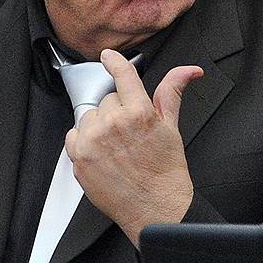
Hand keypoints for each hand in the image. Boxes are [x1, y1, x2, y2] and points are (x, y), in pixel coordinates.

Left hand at [65, 49, 203, 245]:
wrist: (156, 207)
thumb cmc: (166, 171)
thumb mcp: (172, 127)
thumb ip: (172, 92)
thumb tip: (188, 71)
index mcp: (139, 113)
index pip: (123, 75)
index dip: (114, 61)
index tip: (107, 56)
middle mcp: (114, 124)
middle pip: (107, 99)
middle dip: (117, 110)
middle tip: (129, 132)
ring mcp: (94, 141)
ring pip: (90, 116)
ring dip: (99, 125)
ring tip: (116, 146)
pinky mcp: (79, 157)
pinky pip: (73, 134)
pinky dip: (84, 141)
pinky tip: (103, 153)